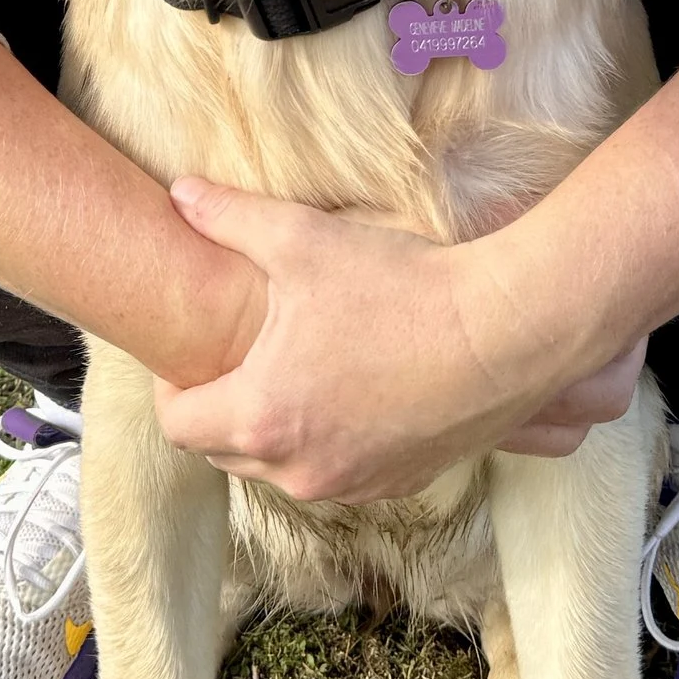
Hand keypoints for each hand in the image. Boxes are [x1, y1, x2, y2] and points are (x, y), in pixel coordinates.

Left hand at [152, 177, 645, 502]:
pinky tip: (351, 394)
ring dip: (277, 432)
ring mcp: (355, 484)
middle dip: (221, 410)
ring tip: (294, 375)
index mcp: (262, 418)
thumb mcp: (303, 241)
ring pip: (284, 469)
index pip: (179, 427)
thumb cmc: (401, 289)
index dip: (172, 390)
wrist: (506, 333)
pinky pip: (341, 474)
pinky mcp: (401, 482)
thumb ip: (229, 219)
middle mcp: (301, 469)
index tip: (190, 357)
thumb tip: (180, 194)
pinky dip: (330, 444)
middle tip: (239, 359)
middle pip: (225, 453)